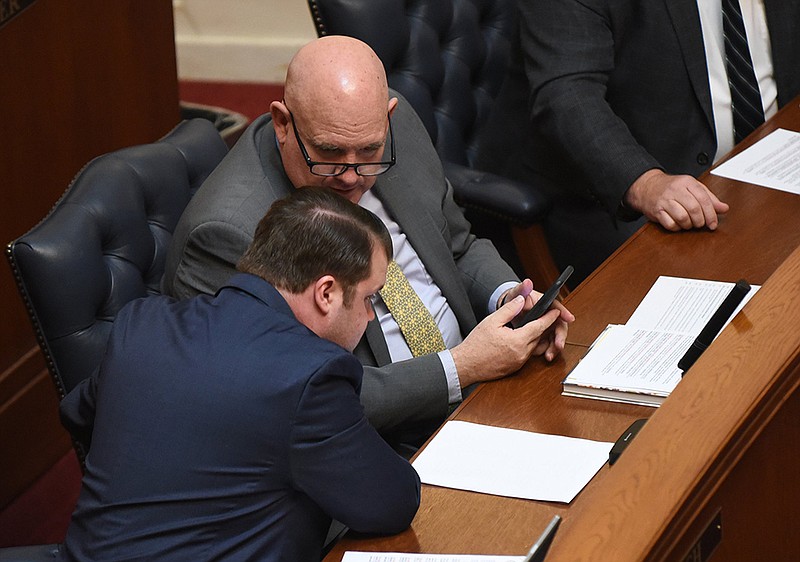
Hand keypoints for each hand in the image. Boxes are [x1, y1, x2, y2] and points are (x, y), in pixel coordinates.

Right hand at [451, 294, 571, 388]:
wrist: (466, 365)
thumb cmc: (476, 345)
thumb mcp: (492, 321)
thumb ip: (509, 310)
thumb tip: (521, 300)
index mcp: (518, 341)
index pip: (539, 326)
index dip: (549, 317)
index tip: (555, 311)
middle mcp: (522, 353)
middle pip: (539, 337)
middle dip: (545, 326)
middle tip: (546, 316)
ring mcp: (519, 362)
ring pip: (534, 346)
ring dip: (537, 336)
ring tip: (534, 326)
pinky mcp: (515, 368)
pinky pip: (528, 354)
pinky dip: (529, 345)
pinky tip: (523, 339)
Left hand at [500, 280, 574, 351]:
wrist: (506, 311)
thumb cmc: (513, 300)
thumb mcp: (515, 294)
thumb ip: (521, 289)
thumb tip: (527, 282)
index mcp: (544, 303)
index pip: (556, 306)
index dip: (564, 312)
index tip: (569, 318)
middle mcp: (547, 314)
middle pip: (559, 325)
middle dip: (560, 336)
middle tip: (558, 345)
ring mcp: (545, 325)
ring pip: (554, 337)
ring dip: (553, 347)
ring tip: (548, 355)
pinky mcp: (540, 335)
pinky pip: (546, 344)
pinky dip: (545, 350)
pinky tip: (541, 355)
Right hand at [625, 169, 728, 230]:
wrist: (647, 186)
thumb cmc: (671, 187)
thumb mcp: (691, 187)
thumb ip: (708, 198)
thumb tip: (724, 208)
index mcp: (687, 182)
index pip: (704, 199)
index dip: (711, 214)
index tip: (713, 223)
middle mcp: (675, 190)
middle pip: (694, 209)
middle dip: (700, 221)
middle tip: (700, 224)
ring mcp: (665, 201)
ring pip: (682, 217)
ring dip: (688, 225)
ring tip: (689, 224)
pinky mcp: (656, 211)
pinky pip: (670, 224)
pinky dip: (676, 227)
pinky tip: (678, 224)